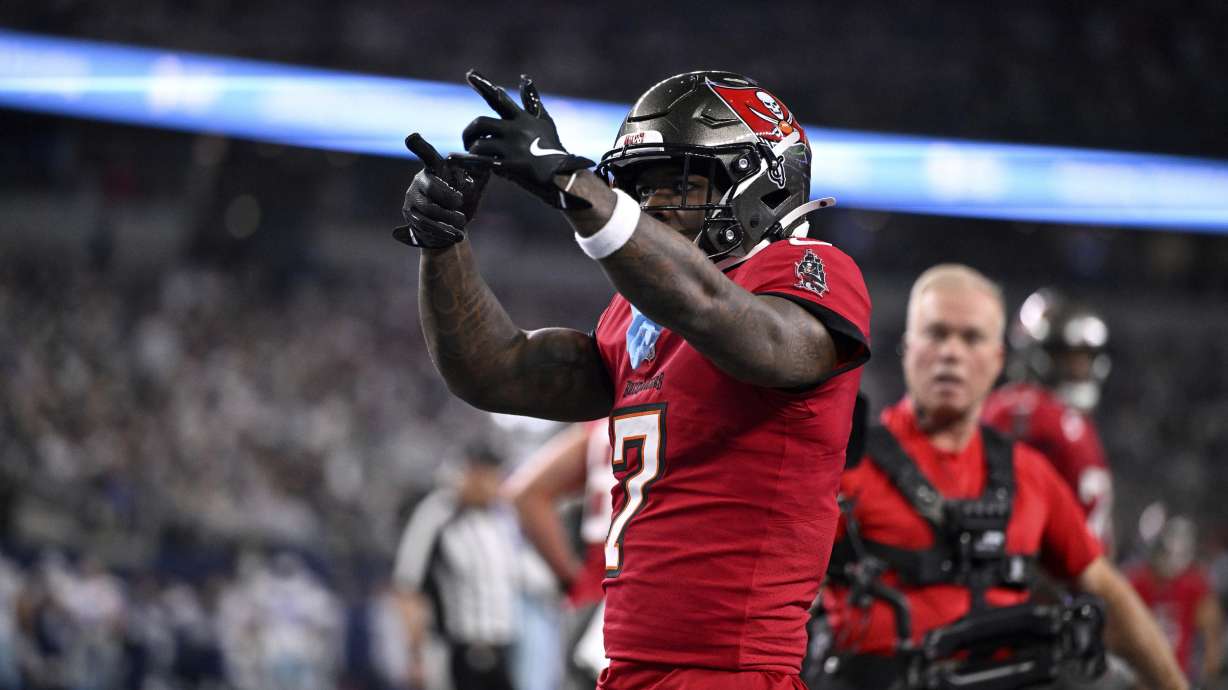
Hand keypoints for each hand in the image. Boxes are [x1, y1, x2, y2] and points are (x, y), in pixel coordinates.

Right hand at [392, 133, 488, 248]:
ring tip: (462, 221)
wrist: (451, 227)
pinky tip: (457, 234)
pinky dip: (443, 231)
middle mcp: (420, 180)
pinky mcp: (411, 216)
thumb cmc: (463, 200)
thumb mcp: (474, 188)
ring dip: (449, 217)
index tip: (412, 138)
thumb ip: (480, 176)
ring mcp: (412, 198)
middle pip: (431, 187)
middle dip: (448, 197)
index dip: (419, 146)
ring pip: (429, 208)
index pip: (427, 155)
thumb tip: (488, 167)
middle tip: (460, 202)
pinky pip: (425, 224)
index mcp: (435, 168)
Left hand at [459, 70, 593, 208]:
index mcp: (522, 118)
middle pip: (481, 122)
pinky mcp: (509, 165)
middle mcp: (515, 130)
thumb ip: (532, 101)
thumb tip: (525, 78)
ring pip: (479, 143)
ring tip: (474, 156)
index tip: (469, 73)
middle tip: (467, 140)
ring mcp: (512, 148)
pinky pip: (481, 161)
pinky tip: (452, 159)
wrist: (565, 174)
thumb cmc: (553, 149)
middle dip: (469, 131)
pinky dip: (465, 160)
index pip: (500, 98)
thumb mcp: (544, 121)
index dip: (483, 85)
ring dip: (472, 149)